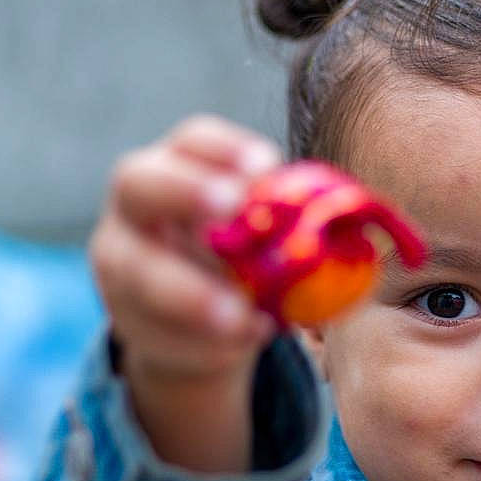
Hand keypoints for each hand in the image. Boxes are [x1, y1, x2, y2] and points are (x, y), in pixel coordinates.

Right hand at [90, 115, 281, 470]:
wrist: (194, 324)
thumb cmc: (244, 262)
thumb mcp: (265, 237)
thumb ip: (293, 226)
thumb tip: (359, 225)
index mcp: (178, 168)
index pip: (193, 140)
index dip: (226, 149)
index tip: (267, 166)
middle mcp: (136, 207)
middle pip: (140, 184)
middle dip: (187, 191)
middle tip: (233, 206)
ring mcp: (120, 264)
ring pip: (140, 273)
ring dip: (194, 295)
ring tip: (242, 317)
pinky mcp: (128, 321)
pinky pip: (157, 331)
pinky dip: (203, 341)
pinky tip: (242, 340)